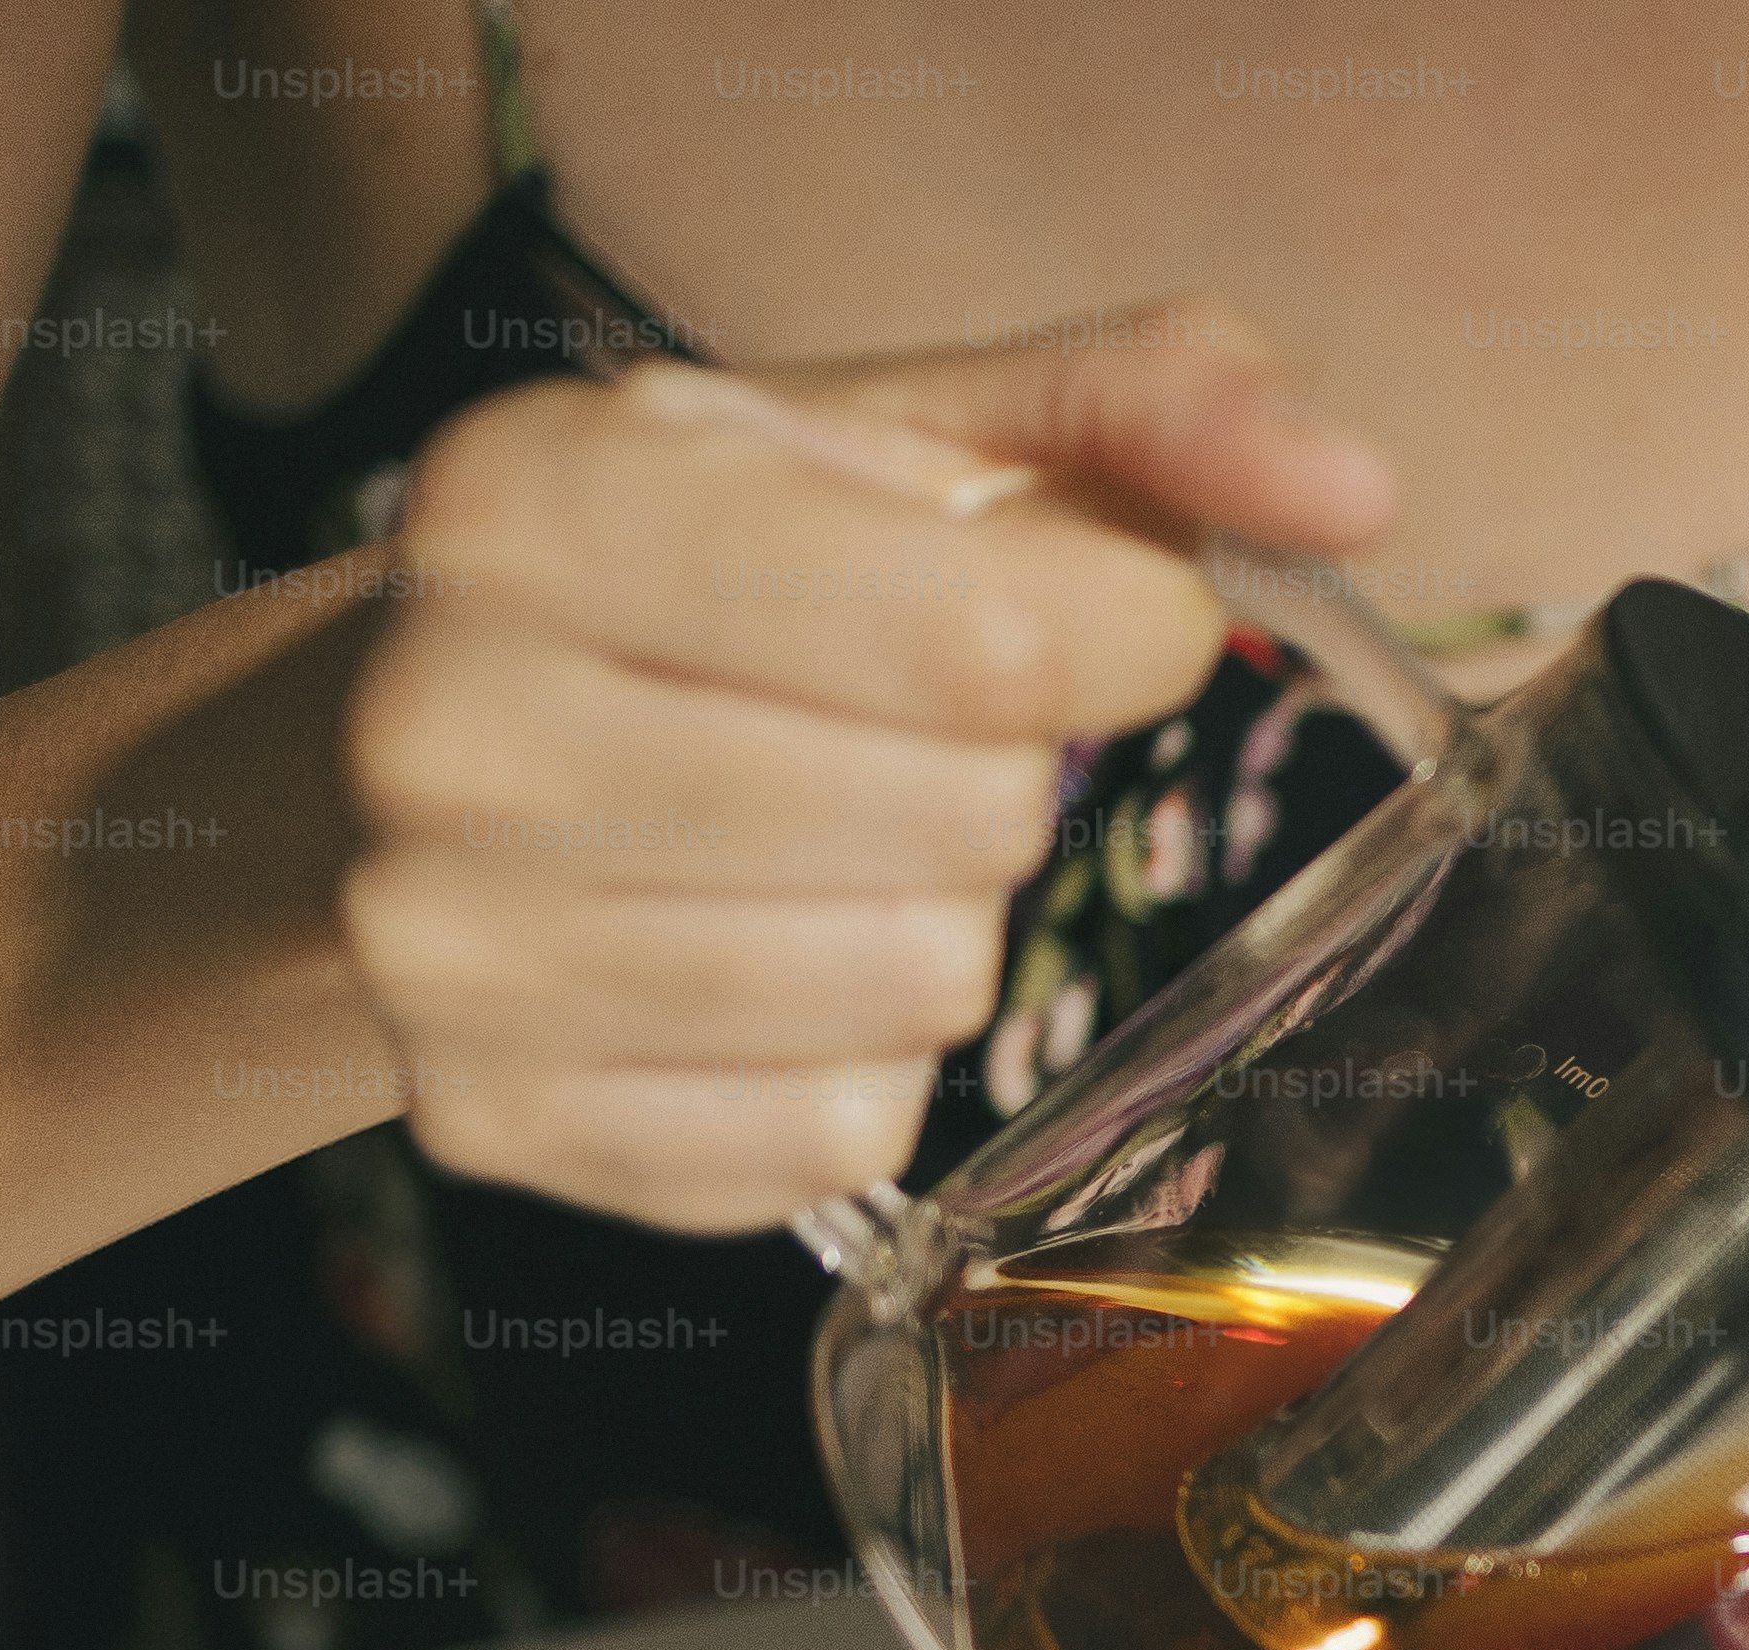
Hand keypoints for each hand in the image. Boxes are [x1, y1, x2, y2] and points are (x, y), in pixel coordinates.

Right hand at [337, 300, 1393, 1229]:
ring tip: (824, 847)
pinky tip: (766, 969)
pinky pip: (836, 1138)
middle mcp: (453, 723)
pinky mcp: (492, 1118)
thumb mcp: (899, 441)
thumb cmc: (700, 577)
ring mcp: (447, 942)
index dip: (1126, 637)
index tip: (1106, 621)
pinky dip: (858, 1069)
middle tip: (893, 737)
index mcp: (543, 501)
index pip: (988, 637)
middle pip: (968, 822)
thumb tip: (1350, 488)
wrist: (399, 746)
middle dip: (1001, 780)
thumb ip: (1142, 412)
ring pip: (915, 989)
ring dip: (937, 924)